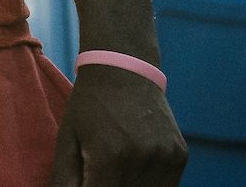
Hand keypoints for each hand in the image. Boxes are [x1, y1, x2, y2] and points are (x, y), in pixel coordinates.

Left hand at [47, 65, 186, 185]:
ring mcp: (165, 157)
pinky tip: (134, 170)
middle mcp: (141, 158)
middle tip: (100, 175)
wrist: (124, 69)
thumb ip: (65, 178)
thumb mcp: (67, 138)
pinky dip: (151, 184)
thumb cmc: (88, 105)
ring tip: (115, 172)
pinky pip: (167, 185)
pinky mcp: (180, 155)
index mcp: (109, 155)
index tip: (87, 184)